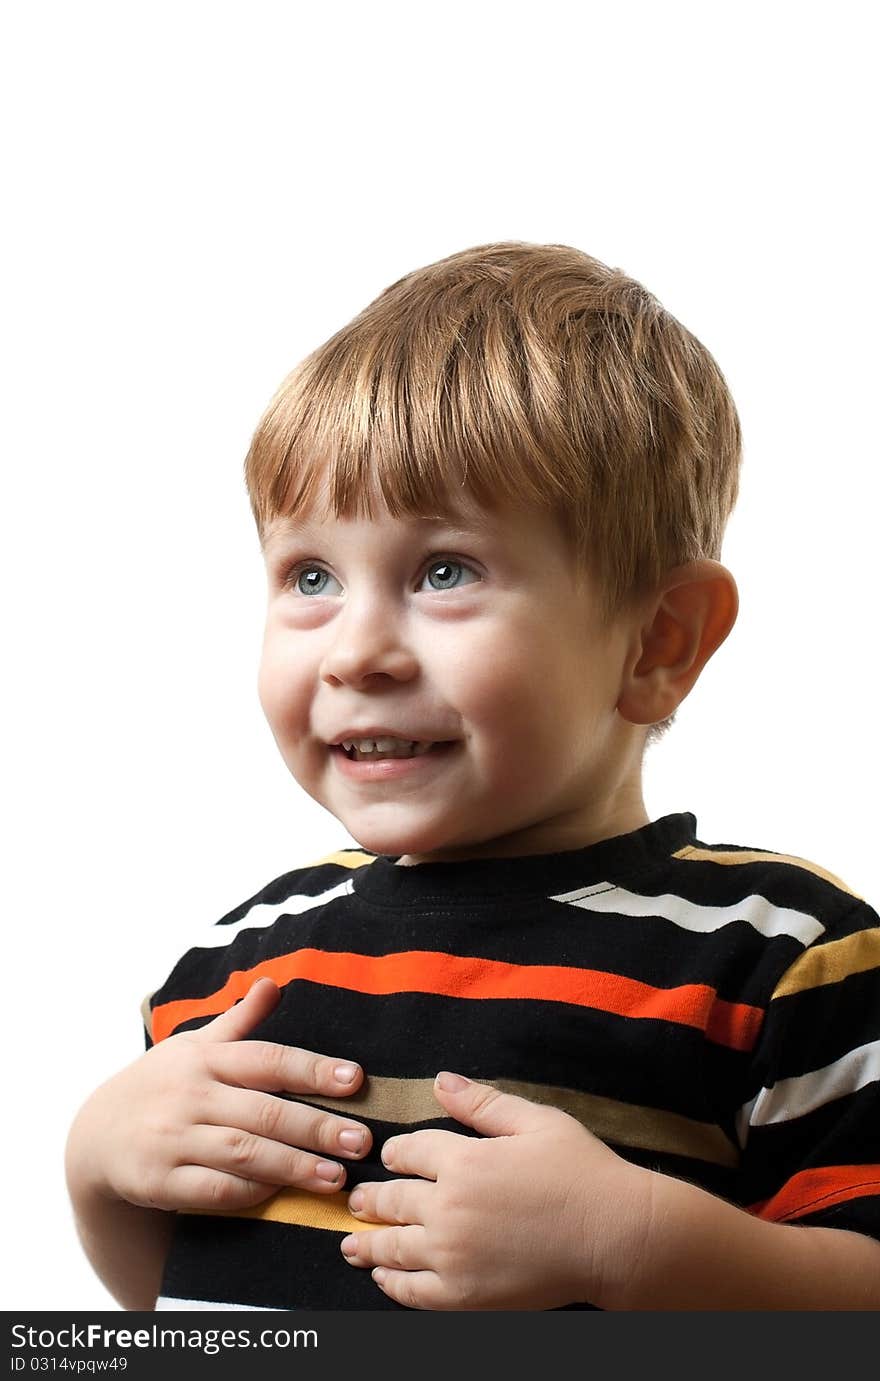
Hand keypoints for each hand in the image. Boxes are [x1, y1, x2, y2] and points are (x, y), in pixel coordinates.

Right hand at [66, 977, 371, 1213]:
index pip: (267, 1059)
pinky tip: (283, 1194)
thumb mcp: (193, 1046)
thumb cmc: (162, 1084)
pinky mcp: (159, 1181)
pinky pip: (214, 1189)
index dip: (312, 1070)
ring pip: (243, 1154)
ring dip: (293, 1166)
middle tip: (361, 1140)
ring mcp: (172, 1139)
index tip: (355, 1079)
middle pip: (263, 1112)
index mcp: (205, 1058)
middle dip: (316, 1127)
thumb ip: (239, 1022)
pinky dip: (250, 1192)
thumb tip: (274, 984)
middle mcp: (190, 1095)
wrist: (96, 1135)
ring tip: (336, 1176)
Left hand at [339, 1072, 649, 1309]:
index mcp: (464, 1159)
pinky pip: (413, 1291)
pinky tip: (384, 1277)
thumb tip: (440, 1081)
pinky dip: (392, 1283)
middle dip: (372, 1198)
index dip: (397, 1152)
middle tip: (357, 1200)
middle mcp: (449, 1206)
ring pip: (394, 1246)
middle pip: (392, 1199)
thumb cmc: (580, 1172)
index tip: (391, 1157)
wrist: (614, 1236)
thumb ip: (482, 1103)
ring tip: (353, 1242)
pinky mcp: (464, 1295)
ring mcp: (453, 1255)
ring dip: (368, 1243)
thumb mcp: (535, 1122)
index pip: (410, 1151)